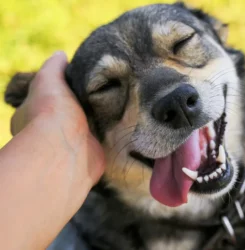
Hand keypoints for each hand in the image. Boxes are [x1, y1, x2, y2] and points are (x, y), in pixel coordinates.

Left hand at [0, 51, 104, 249]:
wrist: (68, 151)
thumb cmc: (52, 114)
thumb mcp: (48, 80)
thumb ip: (54, 67)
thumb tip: (61, 55)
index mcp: (38, 112)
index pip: (53, 94)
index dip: (66, 85)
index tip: (83, 75)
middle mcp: (56, 129)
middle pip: (76, 108)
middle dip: (89, 99)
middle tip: (108, 83)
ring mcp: (76, 140)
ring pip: (91, 121)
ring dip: (103, 113)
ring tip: (122, 94)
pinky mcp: (94, 149)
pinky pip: (105, 135)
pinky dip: (112, 127)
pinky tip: (125, 114)